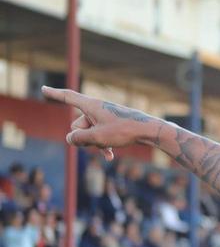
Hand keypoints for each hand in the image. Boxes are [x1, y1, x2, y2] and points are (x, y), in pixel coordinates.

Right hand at [43, 86, 163, 160]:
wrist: (149, 131)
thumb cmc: (124, 131)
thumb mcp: (97, 137)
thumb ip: (78, 139)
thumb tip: (70, 139)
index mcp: (91, 105)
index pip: (68, 97)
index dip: (54, 94)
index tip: (43, 89)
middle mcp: (97, 109)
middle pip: (77, 126)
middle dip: (84, 137)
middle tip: (99, 139)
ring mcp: (105, 118)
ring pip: (89, 134)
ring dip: (96, 143)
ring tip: (109, 146)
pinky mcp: (112, 126)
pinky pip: (100, 137)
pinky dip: (103, 145)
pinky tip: (110, 157)